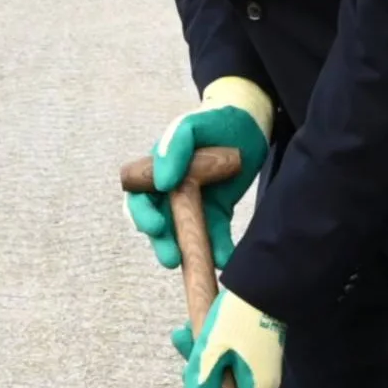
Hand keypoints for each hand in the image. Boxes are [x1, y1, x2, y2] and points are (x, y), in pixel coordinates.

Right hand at [129, 76, 276, 269]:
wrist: (249, 123)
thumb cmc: (213, 121)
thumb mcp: (192, 125)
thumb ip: (174, 145)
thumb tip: (161, 181)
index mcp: (155, 173)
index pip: (138, 199)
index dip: (141, 216)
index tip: (154, 226)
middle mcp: (170, 193)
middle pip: (158, 224)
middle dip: (162, 243)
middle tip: (171, 259)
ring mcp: (194, 205)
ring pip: (184, 236)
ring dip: (188, 253)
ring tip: (198, 266)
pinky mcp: (218, 213)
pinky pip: (215, 236)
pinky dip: (219, 250)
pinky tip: (224, 259)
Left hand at [175, 284, 286, 387]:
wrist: (268, 283)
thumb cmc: (240, 315)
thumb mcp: (212, 348)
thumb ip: (202, 380)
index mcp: (256, 387)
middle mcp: (263, 381)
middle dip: (199, 380)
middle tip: (182, 344)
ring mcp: (262, 365)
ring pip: (225, 373)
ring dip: (202, 358)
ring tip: (184, 331)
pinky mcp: (259, 348)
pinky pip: (230, 357)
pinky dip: (212, 347)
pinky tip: (197, 327)